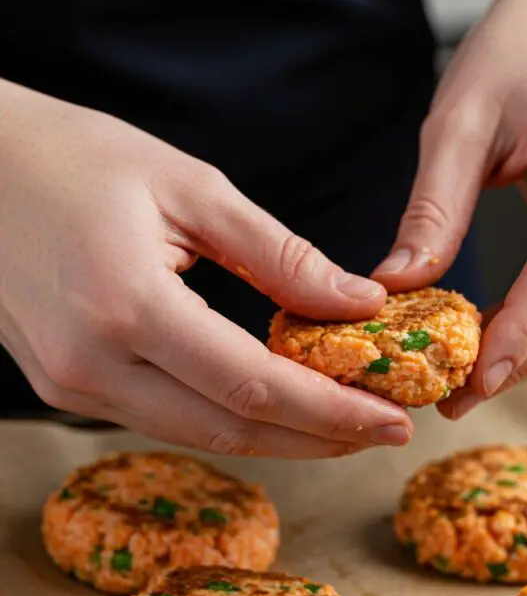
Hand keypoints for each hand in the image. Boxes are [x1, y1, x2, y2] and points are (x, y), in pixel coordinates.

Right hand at [0, 82, 412, 455]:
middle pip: (230, 429)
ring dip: (277, 434)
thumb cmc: (74, 157)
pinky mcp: (64, 385)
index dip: (330, 412)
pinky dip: (226, 415)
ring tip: (342, 419)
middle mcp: (91, 364)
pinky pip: (163, 416)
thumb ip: (279, 255)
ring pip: (197, 433)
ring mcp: (70, 384)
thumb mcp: (189, 187)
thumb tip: (359, 304)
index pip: (252, 386)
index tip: (393, 419)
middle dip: (317, 438)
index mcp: (125, 305)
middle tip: (383, 430)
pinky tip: (272, 400)